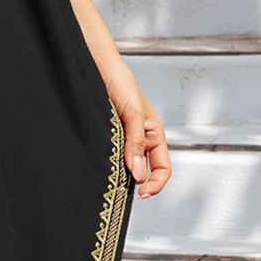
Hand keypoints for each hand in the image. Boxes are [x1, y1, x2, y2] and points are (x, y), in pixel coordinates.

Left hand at [101, 58, 170, 198]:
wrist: (98, 66)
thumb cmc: (121, 83)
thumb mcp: (134, 114)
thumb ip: (136, 144)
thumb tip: (138, 174)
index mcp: (154, 135)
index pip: (162, 169)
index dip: (156, 184)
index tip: (142, 194)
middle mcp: (140, 140)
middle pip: (144, 172)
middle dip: (135, 183)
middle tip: (118, 190)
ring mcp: (123, 139)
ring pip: (125, 166)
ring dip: (118, 174)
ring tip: (107, 179)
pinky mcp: (107, 136)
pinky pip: (110, 156)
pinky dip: (106, 164)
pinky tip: (98, 166)